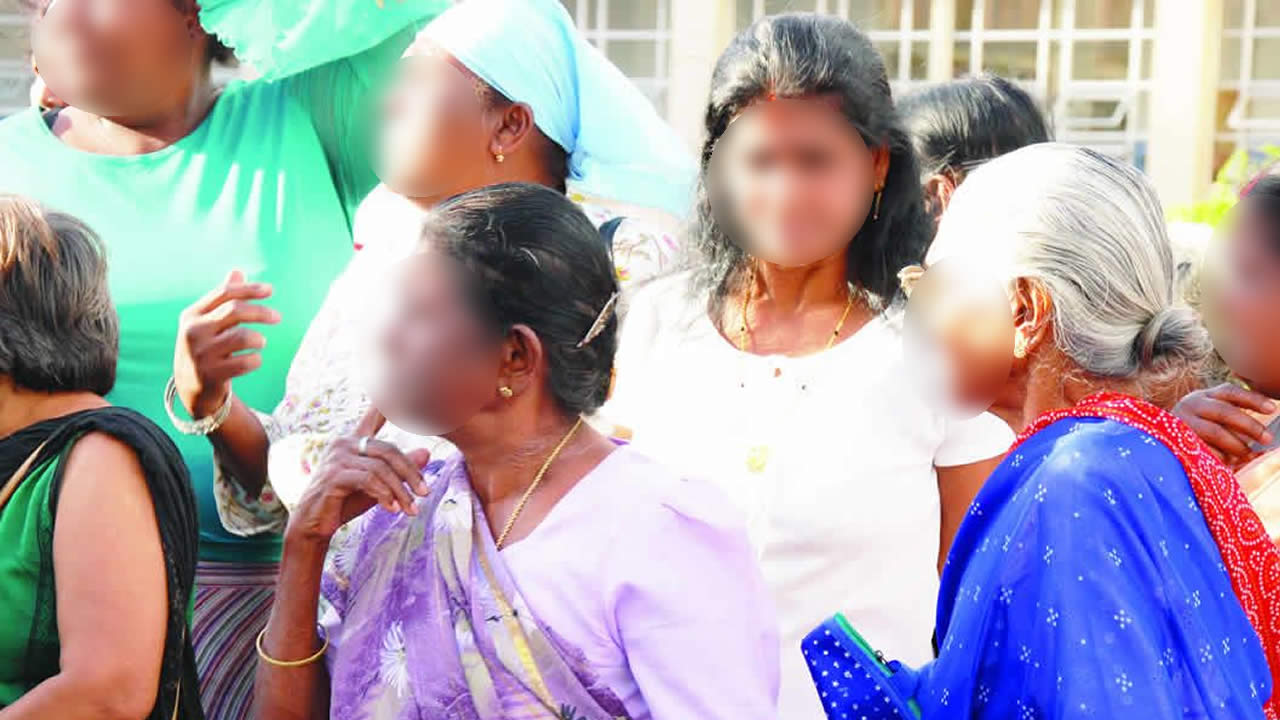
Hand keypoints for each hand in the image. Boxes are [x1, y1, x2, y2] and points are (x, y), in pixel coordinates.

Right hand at [174, 270, 279, 418]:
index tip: (270, 290)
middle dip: (260, 312)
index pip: (224, 293)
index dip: (249, 289)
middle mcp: (193, 332)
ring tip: (259, 343)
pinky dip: (255, 360)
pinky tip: (253, 361)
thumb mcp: (208, 322)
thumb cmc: (206, 347)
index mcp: (192, 315)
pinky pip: (245, 362)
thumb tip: (237, 271)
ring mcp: (200, 354)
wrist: (191, 388)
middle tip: (278, 317)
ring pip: (242, 337)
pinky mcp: (211, 375)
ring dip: (258, 339)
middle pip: (234, 311)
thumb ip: (222, 299)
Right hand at [287, 408, 431, 543]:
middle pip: (388, 451)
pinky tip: (392, 509)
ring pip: (381, 469)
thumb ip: (398, 470)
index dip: (386, 403)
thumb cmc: (344, 502)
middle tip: (424, 493)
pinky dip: (385, 495)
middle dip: (410, 473)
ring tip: (411, 509)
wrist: (313, 524)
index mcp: (353, 442)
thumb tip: (427, 453)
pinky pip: (369, 480)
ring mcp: (337, 457)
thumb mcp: (378, 485)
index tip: (399, 382)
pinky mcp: (333, 475)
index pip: (372, 418)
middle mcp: (344, 443)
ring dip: (400, 491)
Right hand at [1173, 384, 1276, 465]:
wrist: (1158, 439)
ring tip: (1247, 454)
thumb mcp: (1211, 414)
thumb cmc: (1195, 427)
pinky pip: (1204, 449)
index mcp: (1204, 395)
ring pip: (1215, 432)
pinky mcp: (1176, 440)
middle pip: (1225, 412)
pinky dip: (1219, 456)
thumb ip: (1234, 415)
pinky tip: (1228, 462)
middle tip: (1267, 438)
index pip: (1230, 392)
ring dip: (1236, 445)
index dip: (1253, 399)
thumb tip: (1265, 429)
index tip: (1273, 409)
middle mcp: (1191, 404)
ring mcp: (1182, 422)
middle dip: (1250, 426)